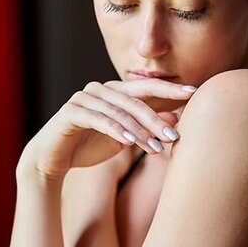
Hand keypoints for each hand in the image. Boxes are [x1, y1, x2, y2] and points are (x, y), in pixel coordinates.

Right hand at [17, 78, 196, 181]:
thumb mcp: (124, 138)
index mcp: (116, 92)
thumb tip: (175, 117)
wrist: (52, 158)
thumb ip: (145, 126)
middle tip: (176, 136)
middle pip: (136, 99)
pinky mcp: (71, 112)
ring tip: (157, 148)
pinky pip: (98, 120)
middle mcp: (100, 90)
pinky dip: (115, 130)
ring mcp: (84, 98)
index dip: (171, 90)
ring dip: (140, 130)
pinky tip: (130, 142)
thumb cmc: (89, 145)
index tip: (194, 93)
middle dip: (158, 118)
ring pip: (119, 111)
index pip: (148, 88)